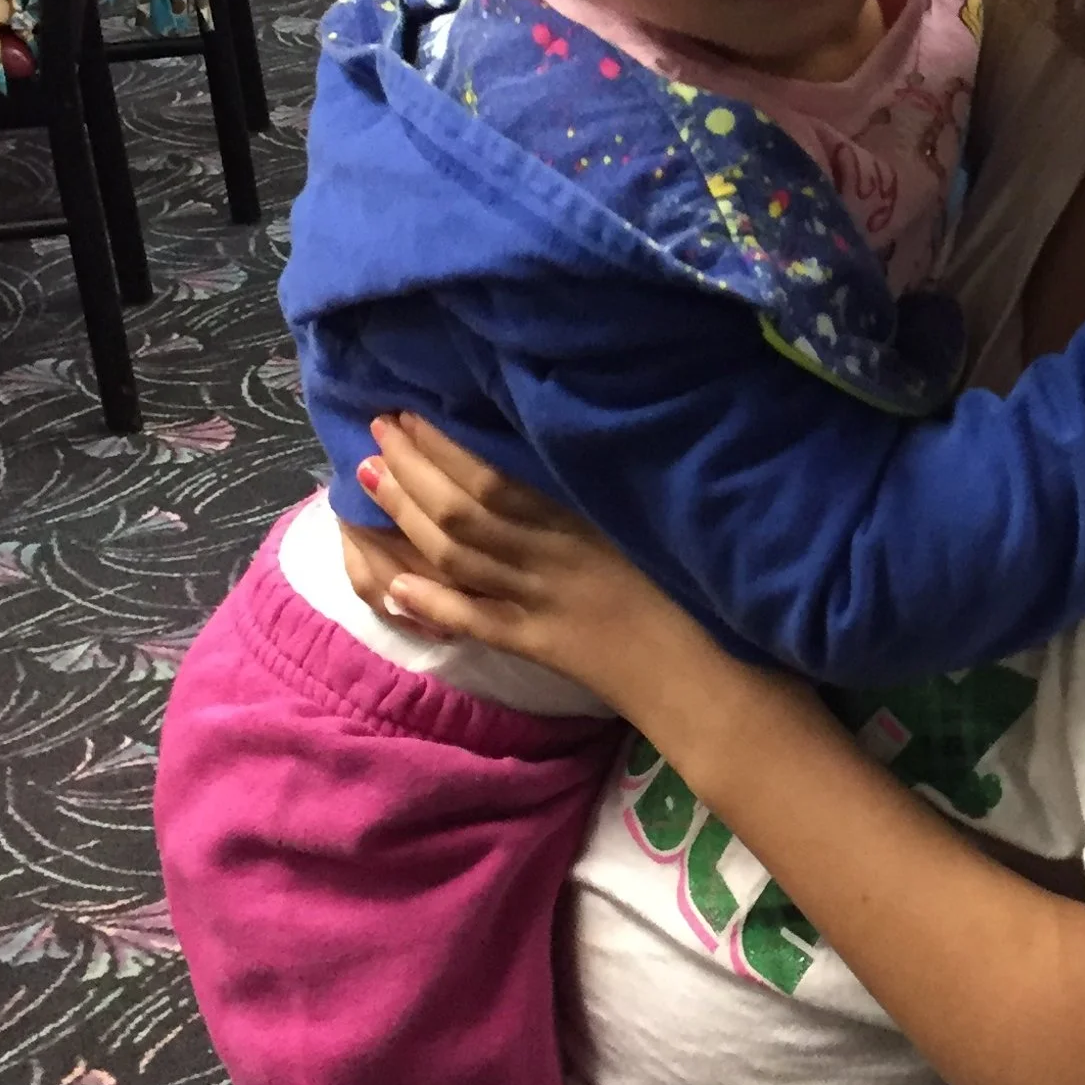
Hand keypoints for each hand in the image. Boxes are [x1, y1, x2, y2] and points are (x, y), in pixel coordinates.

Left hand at [354, 415, 702, 723]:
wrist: (714, 671)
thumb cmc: (701, 585)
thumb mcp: (653, 518)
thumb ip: (604, 488)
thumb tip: (552, 445)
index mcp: (583, 518)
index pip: (497, 476)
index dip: (445, 445)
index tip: (409, 413)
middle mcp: (554, 555)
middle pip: (465, 509)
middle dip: (413, 468)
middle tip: (375, 431)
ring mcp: (543, 602)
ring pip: (461, 556)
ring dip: (408, 516)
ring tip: (369, 479)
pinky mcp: (543, 646)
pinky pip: (478, 622)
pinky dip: (432, 603)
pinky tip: (391, 585)